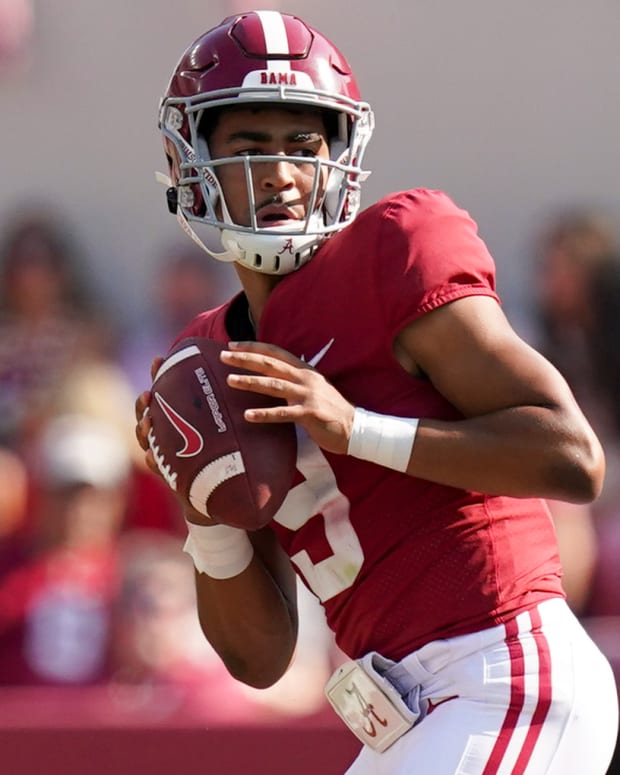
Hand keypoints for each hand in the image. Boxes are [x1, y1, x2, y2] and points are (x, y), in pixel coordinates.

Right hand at [134, 355, 214, 525]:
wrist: (224, 488)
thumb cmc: (226, 450)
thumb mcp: (227, 422)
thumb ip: (229, 400)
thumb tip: (243, 369)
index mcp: (179, 418)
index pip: (165, 392)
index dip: (158, 375)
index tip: (158, 359)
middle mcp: (167, 435)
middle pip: (145, 415)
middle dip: (142, 404)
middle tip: (148, 394)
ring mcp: (165, 454)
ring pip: (145, 439)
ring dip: (142, 429)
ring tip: (148, 421)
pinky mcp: (170, 475)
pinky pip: (157, 468)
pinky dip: (152, 462)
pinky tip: (150, 457)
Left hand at [221, 340, 355, 454]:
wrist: (356, 427)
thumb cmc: (330, 410)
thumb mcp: (312, 388)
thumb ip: (292, 382)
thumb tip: (268, 379)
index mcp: (304, 370)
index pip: (275, 353)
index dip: (253, 347)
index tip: (232, 345)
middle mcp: (305, 378)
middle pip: (270, 364)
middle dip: (245, 359)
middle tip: (223, 356)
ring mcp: (308, 395)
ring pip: (273, 385)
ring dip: (250, 382)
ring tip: (230, 380)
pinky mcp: (309, 414)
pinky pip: (282, 414)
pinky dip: (264, 414)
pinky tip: (248, 416)